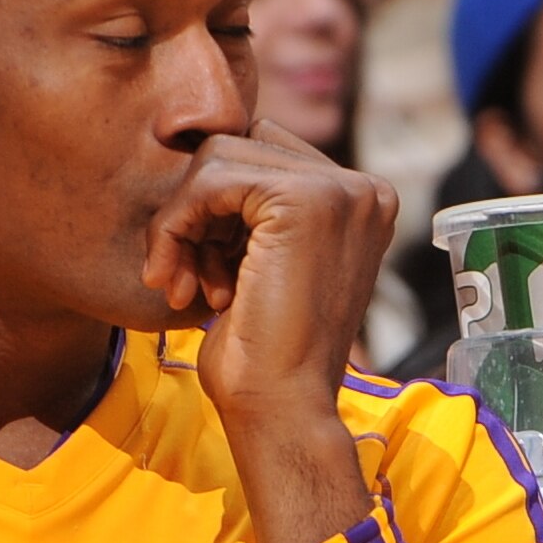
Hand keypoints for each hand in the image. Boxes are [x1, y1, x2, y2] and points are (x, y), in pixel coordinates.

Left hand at [145, 123, 396, 542]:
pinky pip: (209, 178)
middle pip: (239, 143)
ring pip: (217, 156)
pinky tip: (179, 279)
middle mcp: (365, 189)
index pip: (262, 150)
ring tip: (185, 283)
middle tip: (186, 277)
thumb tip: (203, 135)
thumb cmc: (264, 351)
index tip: (203, 268)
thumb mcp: (263, 258)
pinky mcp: (305, 200)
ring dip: (182, 222)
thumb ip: (254, 203)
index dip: (216, 203)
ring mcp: (342, 191)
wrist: (282, 406)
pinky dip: (177, 227)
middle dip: (196, 208)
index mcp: (363, 201)